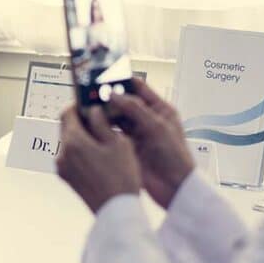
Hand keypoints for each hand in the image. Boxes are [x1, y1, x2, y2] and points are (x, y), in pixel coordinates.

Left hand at [56, 104, 141, 213]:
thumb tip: (93, 111)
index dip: (78, 104)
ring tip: (103, 137)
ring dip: (82, 136)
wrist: (117, 211)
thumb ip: (101, 122)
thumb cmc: (121, 177)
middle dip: (81, 120)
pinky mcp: (68, 178)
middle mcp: (62, 154)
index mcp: (73, 141)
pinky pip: (71, 156)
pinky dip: (81, 150)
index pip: (67, 112)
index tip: (89, 102)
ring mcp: (63, 168)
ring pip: (69, 142)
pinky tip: (100, 154)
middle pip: (66, 127)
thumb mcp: (117, 143)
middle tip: (99, 118)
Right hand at [103, 78, 193, 208]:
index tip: (105, 76)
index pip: (139, 87)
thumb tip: (114, 94)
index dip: (122, 80)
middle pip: (124, 102)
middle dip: (108, 98)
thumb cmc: (175, 156)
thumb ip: (135, 109)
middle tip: (90, 93)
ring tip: (88, 107)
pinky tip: (92, 125)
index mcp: (159, 109)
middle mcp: (147, 118)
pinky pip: (111, 133)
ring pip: (116, 117)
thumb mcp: (157, 127)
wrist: (174, 187)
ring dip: (104, 113)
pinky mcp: (127, 147)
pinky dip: (102, 129)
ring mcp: (136, 133)